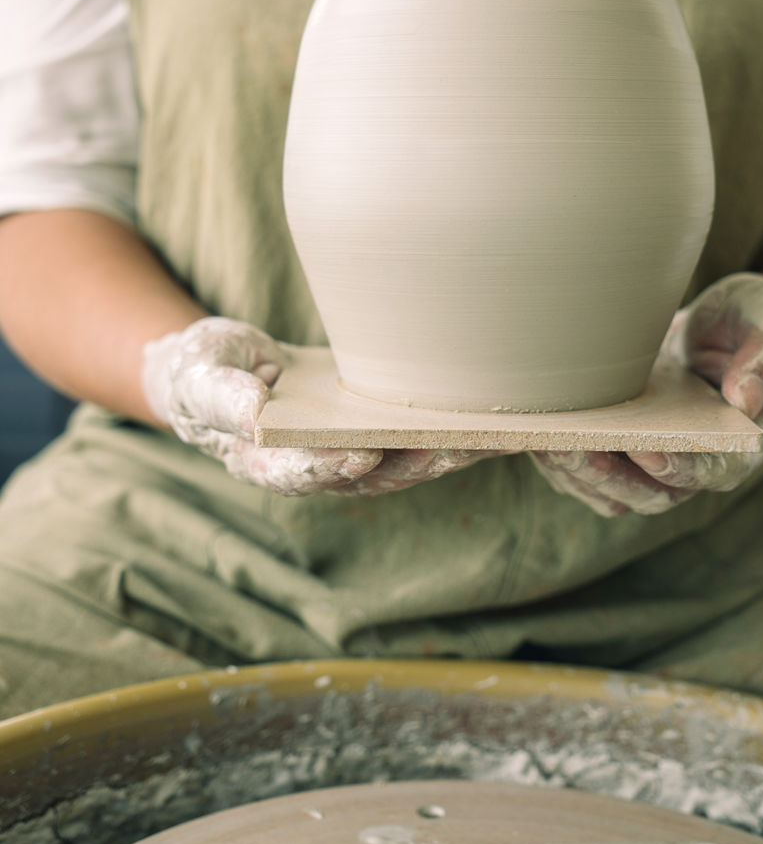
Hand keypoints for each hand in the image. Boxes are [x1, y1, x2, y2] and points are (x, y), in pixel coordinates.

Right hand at [142, 317, 493, 495]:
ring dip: (440, 453)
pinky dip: (443, 433)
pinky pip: (408, 438)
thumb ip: (221, 395)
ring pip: (398, 463)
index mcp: (263, 462)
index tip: (364, 451)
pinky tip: (480, 419)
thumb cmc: (203, 370)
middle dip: (411, 463)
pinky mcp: (368, 429)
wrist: (221, 367)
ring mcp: (344, 451)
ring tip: (483, 437)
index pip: (301, 472)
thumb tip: (254, 416)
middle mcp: (311, 467)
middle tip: (451, 447)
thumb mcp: (199, 375)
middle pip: (367, 476)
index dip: (332, 465)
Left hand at [529, 273, 762, 516]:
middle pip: (650, 494)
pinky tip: (535, 433)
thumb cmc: (756, 331)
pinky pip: (586, 471)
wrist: (729, 327)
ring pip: (610, 490)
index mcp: (737, 447)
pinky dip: (560, 460)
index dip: (678, 467)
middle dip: (610, 475)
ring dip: (577, 472)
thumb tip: (747, 399)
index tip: (647, 450)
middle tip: (577, 447)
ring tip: (547, 441)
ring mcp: (652, 462)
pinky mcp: (620, 449)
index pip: (708, 472)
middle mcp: (693, 466)